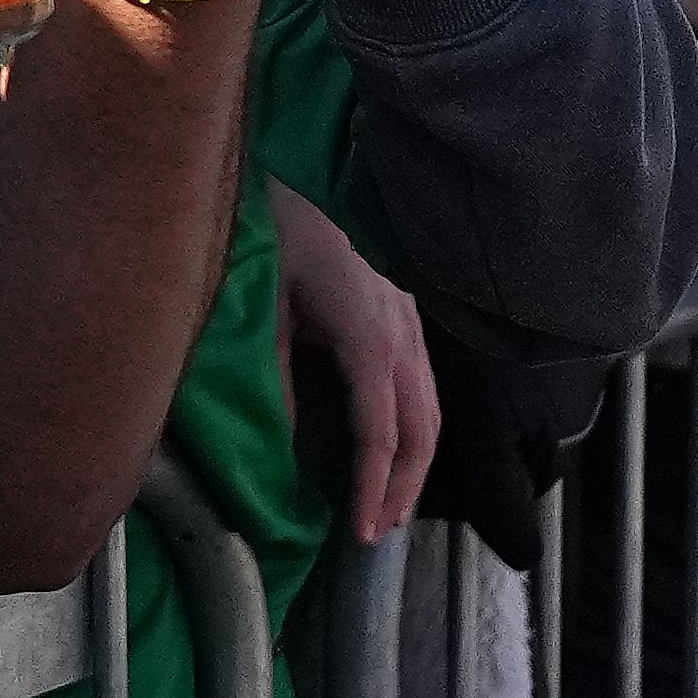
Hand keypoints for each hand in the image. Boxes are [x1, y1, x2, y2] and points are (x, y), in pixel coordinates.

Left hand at [270, 186, 437, 540]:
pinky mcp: (406, 315)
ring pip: (431, 409)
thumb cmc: (280, 223)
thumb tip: (284, 441)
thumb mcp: (265, 299)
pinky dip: (415, 428)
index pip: (382, 430)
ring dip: (414, 465)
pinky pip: (423, 384)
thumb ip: (275, 369)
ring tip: (387, 508)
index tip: (360, 532)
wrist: (309, 164)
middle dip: (402, 488)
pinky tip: (394, 450)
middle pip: (422, 430)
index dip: (373, 486)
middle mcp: (402, 334)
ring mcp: (411, 323)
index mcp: (368, 334)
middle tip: (375, 534)